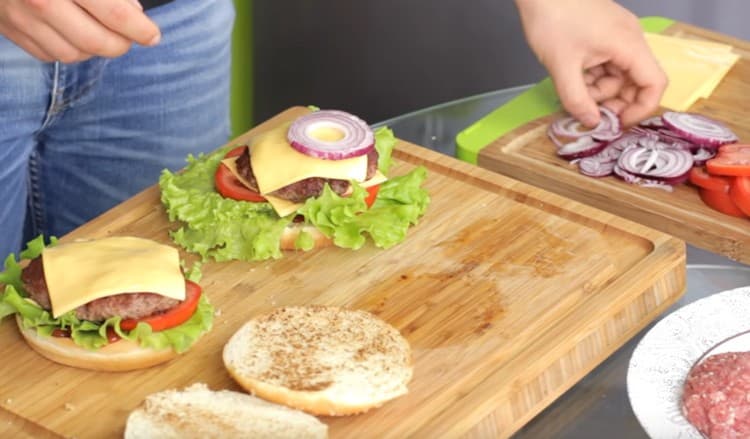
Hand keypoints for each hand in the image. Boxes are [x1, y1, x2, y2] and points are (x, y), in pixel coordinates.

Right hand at [0, 0, 160, 62]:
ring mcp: (21, 18)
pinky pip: (48, 55)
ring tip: (104, 34)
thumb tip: (133, 11)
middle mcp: (41, 2)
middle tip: (132, 36)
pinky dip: (70, 50)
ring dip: (96, 50)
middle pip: (97, 43)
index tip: (152, 35)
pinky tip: (77, 35)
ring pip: (73, 55)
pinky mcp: (10, 29)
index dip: (140, 29)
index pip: (115, 15)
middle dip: (122, 44)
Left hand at [514, 0, 667, 126]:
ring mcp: (617, 36)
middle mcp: (630, 39)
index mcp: (629, 45)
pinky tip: (572, 78)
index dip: (640, 109)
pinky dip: (593, 76)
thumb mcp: (561, 67)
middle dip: (614, 101)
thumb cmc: (552, 19)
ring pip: (618, 75)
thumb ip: (577, 100)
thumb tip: (592, 123)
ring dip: (599, 90)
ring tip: (574, 91)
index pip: (654, 84)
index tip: (618, 123)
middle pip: (635, 81)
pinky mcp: (603, 34)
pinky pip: (607, 63)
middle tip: (589, 112)